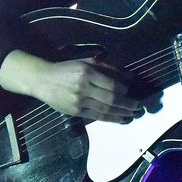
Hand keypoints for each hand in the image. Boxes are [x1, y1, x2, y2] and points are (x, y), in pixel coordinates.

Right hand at [0, 51, 142, 122]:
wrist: (43, 80)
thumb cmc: (67, 68)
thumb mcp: (87, 62)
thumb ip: (108, 68)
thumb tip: (129, 77)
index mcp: (87, 72)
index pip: (111, 85)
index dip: (124, 91)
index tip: (131, 92)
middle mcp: (83, 88)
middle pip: (110, 99)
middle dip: (127, 104)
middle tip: (138, 107)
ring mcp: (78, 102)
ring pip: (105, 110)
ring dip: (121, 114)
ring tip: (132, 114)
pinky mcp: (75, 112)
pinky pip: (96, 117)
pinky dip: (110, 119)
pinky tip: (120, 119)